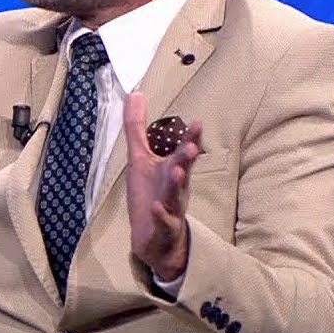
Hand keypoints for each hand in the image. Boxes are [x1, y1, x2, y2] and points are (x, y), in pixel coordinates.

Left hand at [123, 92, 202, 281]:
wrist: (155, 238)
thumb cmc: (151, 193)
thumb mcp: (141, 158)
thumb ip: (138, 128)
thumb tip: (136, 94)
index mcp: (173, 169)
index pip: (184, 152)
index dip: (191, 138)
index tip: (197, 122)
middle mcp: (175, 187)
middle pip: (183, 172)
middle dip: (186, 159)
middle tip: (190, 147)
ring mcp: (171, 208)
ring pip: (175, 196)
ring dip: (176, 185)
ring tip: (177, 172)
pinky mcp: (162, 228)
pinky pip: (164, 221)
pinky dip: (161, 215)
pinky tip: (156, 207)